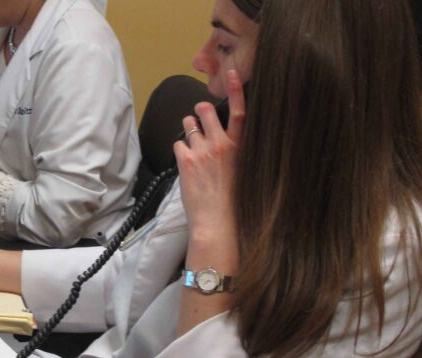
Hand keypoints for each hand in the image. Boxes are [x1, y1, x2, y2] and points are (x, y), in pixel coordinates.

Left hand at [173, 69, 244, 237]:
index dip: (235, 89)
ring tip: (193, 146)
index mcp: (241, 146)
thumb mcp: (243, 170)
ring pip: (188, 124)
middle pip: (205, 110)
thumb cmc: (233, 201)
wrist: (218, 221)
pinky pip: (178, 143)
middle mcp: (222, 144)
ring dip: (188, 130)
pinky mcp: (186, 160)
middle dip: (199, 110)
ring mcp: (202, 150)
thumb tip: (223, 140)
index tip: (231, 73)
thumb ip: (234, 151)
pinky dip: (180, 150)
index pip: (240, 111)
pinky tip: (187, 164)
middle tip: (199, 117)